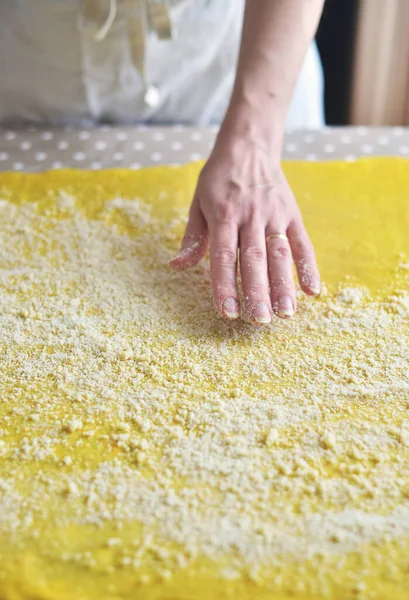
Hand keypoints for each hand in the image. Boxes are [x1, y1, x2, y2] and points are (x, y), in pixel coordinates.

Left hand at [169, 134, 319, 324]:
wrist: (248, 145)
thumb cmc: (218, 178)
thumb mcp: (198, 202)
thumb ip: (193, 238)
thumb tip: (176, 267)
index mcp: (223, 215)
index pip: (223, 257)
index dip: (225, 286)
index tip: (227, 312)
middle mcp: (250, 216)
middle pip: (254, 259)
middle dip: (257, 292)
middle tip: (260, 321)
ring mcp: (274, 215)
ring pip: (280, 254)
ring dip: (284, 285)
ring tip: (286, 313)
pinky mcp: (292, 213)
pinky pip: (302, 242)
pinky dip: (309, 266)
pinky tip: (312, 290)